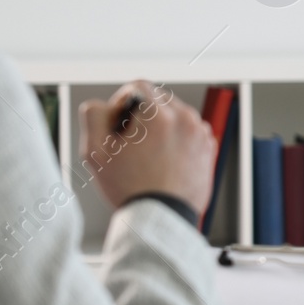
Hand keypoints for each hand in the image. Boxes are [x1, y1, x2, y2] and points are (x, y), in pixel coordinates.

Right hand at [79, 80, 215, 215]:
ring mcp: (201, 133)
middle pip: (158, 100)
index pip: (138, 86)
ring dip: (161, 127)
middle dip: (142, 116)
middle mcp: (185, 119)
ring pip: (175, 115)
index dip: (122, 103)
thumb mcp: (95, 151)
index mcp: (159, 114)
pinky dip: (177, 140)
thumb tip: (104, 104)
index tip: (119, 124)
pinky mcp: (209, 148)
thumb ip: (94, 115)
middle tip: (132, 145)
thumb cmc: (130, 189)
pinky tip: (165, 162)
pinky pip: (189, 132)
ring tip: (149, 156)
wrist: (161, 218)